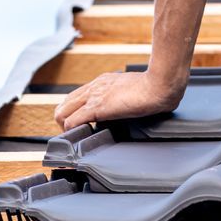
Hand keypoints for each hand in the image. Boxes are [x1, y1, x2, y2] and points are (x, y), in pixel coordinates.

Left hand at [55, 69, 184, 131]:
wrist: (158, 85)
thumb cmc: (153, 87)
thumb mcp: (132, 89)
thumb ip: (123, 96)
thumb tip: (126, 105)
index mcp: (102, 82)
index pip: (75, 96)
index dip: (73, 112)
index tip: (78, 124)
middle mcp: (94, 87)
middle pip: (64, 104)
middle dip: (64, 120)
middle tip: (73, 134)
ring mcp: (94, 96)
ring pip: (63, 112)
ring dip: (65, 127)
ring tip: (74, 138)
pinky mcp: (97, 107)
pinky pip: (72, 121)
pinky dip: (71, 131)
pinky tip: (79, 138)